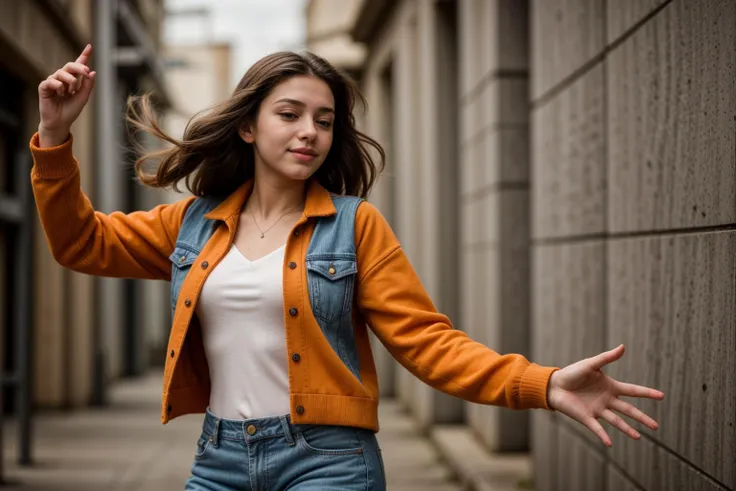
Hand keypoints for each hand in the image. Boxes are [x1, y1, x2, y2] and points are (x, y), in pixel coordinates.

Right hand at [38, 44, 95, 146]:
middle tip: (86, 71)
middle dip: (79, 67)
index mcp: (73, 80)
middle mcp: (62, 78)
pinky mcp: (44, 88)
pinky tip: (60, 93)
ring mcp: (52, 82)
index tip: (90, 47)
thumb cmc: (71, 110)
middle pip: (70, 66)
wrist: (60, 122)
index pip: (78, 65)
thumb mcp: (83, 97)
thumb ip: (88, 85)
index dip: (84, 56)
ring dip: (70, 81)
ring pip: (61, 73)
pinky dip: (58, 86)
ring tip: (71, 91)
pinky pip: (50, 81)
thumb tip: (93, 72)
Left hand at [546, 344, 663, 446]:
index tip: (662, 396)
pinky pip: (597, 428)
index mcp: (610, 387)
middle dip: (642, 418)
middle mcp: (607, 400)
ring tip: (638, 437)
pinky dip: (603, 435)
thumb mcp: (591, 364)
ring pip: (616, 421)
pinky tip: (610, 443)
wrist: (554, 385)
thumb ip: (607, 358)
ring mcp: (598, 410)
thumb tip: (623, 347)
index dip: (647, 393)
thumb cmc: (572, 373)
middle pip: (629, 410)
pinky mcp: (587, 417)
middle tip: (656, 426)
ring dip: (627, 429)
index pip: (633, 390)